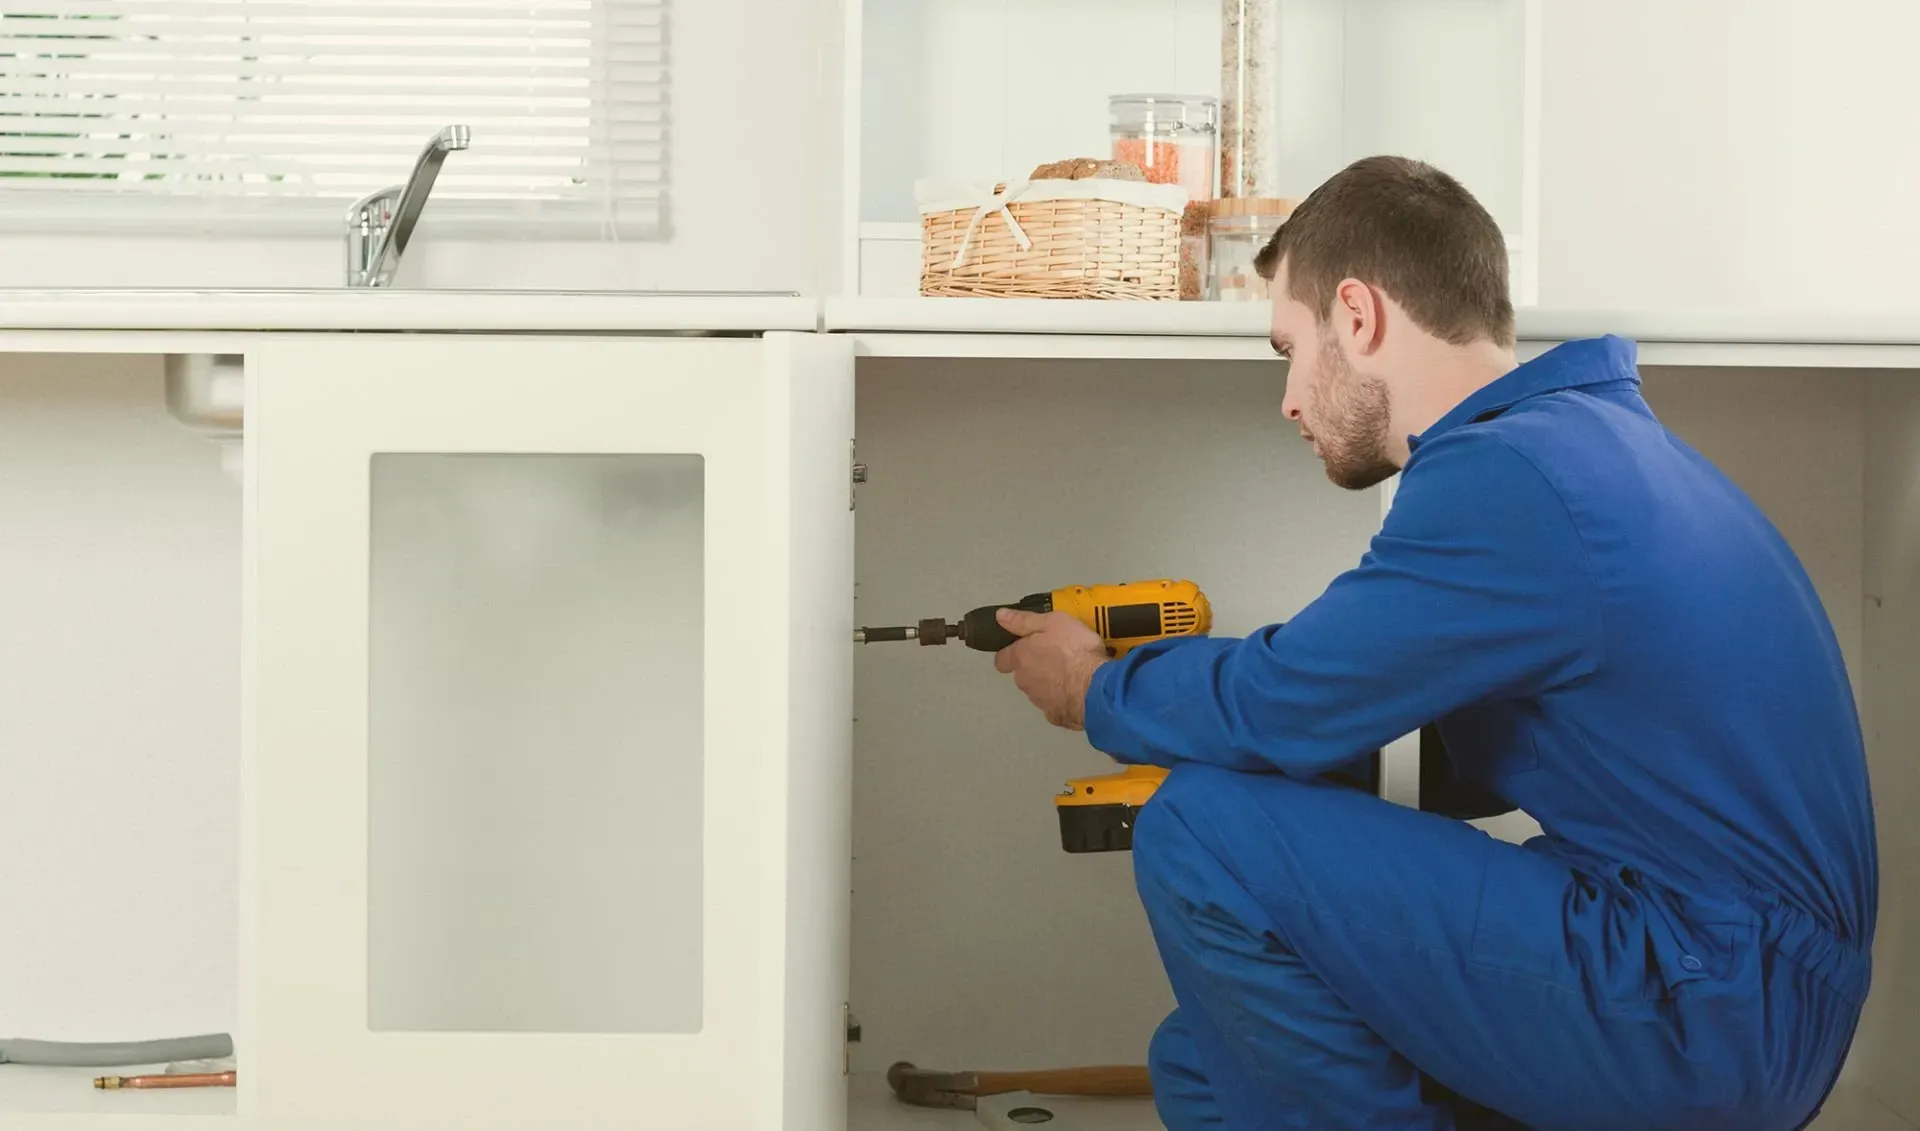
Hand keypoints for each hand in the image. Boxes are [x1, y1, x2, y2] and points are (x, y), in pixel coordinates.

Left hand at [992, 608, 1107, 729]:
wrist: (1097, 686)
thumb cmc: (1075, 651)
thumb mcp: (1052, 622)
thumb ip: (1024, 620)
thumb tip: (1001, 616)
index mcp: (1021, 658)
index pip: (1002, 659)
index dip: (1009, 653)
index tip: (1021, 648)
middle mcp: (1025, 681)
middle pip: (1022, 675)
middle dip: (1035, 667)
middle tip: (1057, 655)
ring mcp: (1040, 701)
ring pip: (1039, 690)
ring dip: (1050, 683)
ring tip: (1072, 672)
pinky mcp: (1057, 715)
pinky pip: (1056, 705)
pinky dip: (1063, 699)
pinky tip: (1078, 691)